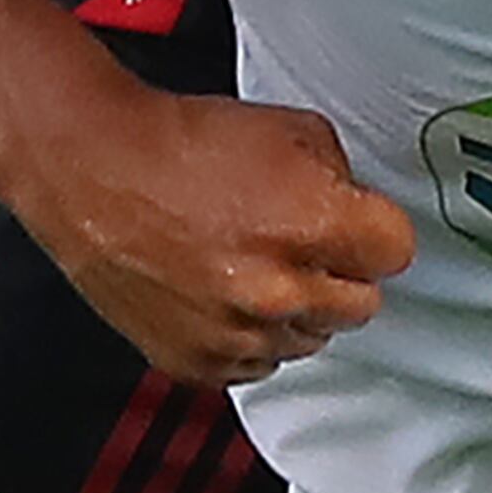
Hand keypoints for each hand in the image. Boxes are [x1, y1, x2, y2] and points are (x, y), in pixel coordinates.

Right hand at [0, 69, 415, 384]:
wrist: (95, 171)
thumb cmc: (180, 145)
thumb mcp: (291, 129)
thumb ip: (340, 177)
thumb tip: (355, 209)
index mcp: (313, 225)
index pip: (396, 254)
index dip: (377, 233)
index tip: (362, 229)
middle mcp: (280, 290)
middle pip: (361, 306)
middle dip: (341, 272)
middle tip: (305, 243)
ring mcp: (239, 334)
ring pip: (309, 339)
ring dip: (294, 308)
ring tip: (252, 262)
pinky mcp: (200, 363)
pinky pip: (255, 363)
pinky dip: (247, 335)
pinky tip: (223, 290)